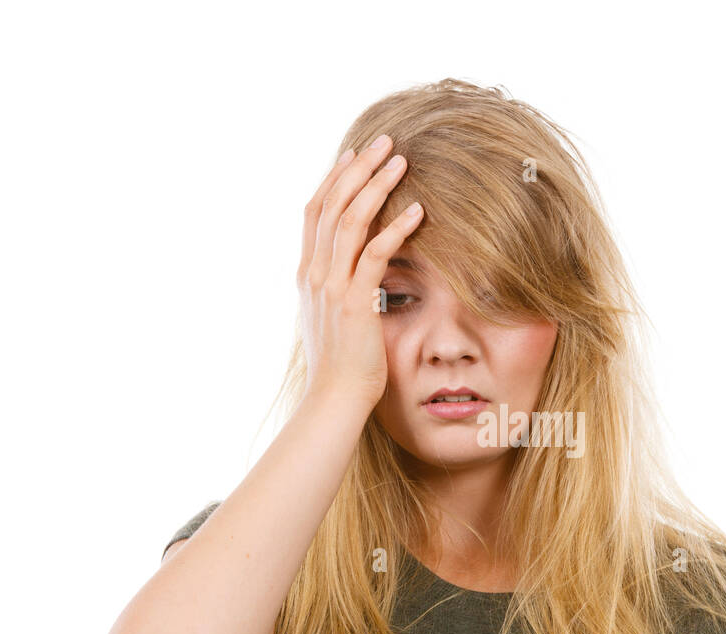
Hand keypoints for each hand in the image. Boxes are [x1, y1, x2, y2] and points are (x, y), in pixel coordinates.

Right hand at [295, 133, 423, 405]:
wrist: (333, 401)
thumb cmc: (341, 368)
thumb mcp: (333, 321)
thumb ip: (338, 292)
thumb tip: (353, 277)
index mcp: (308, 275)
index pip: (315, 212)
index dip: (334, 180)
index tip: (353, 154)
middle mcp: (315, 274)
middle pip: (332, 204)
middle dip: (358, 168)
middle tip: (383, 140)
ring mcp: (332, 286)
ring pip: (351, 220)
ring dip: (377, 185)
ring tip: (401, 159)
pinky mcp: (356, 302)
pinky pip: (376, 254)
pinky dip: (396, 227)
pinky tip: (418, 210)